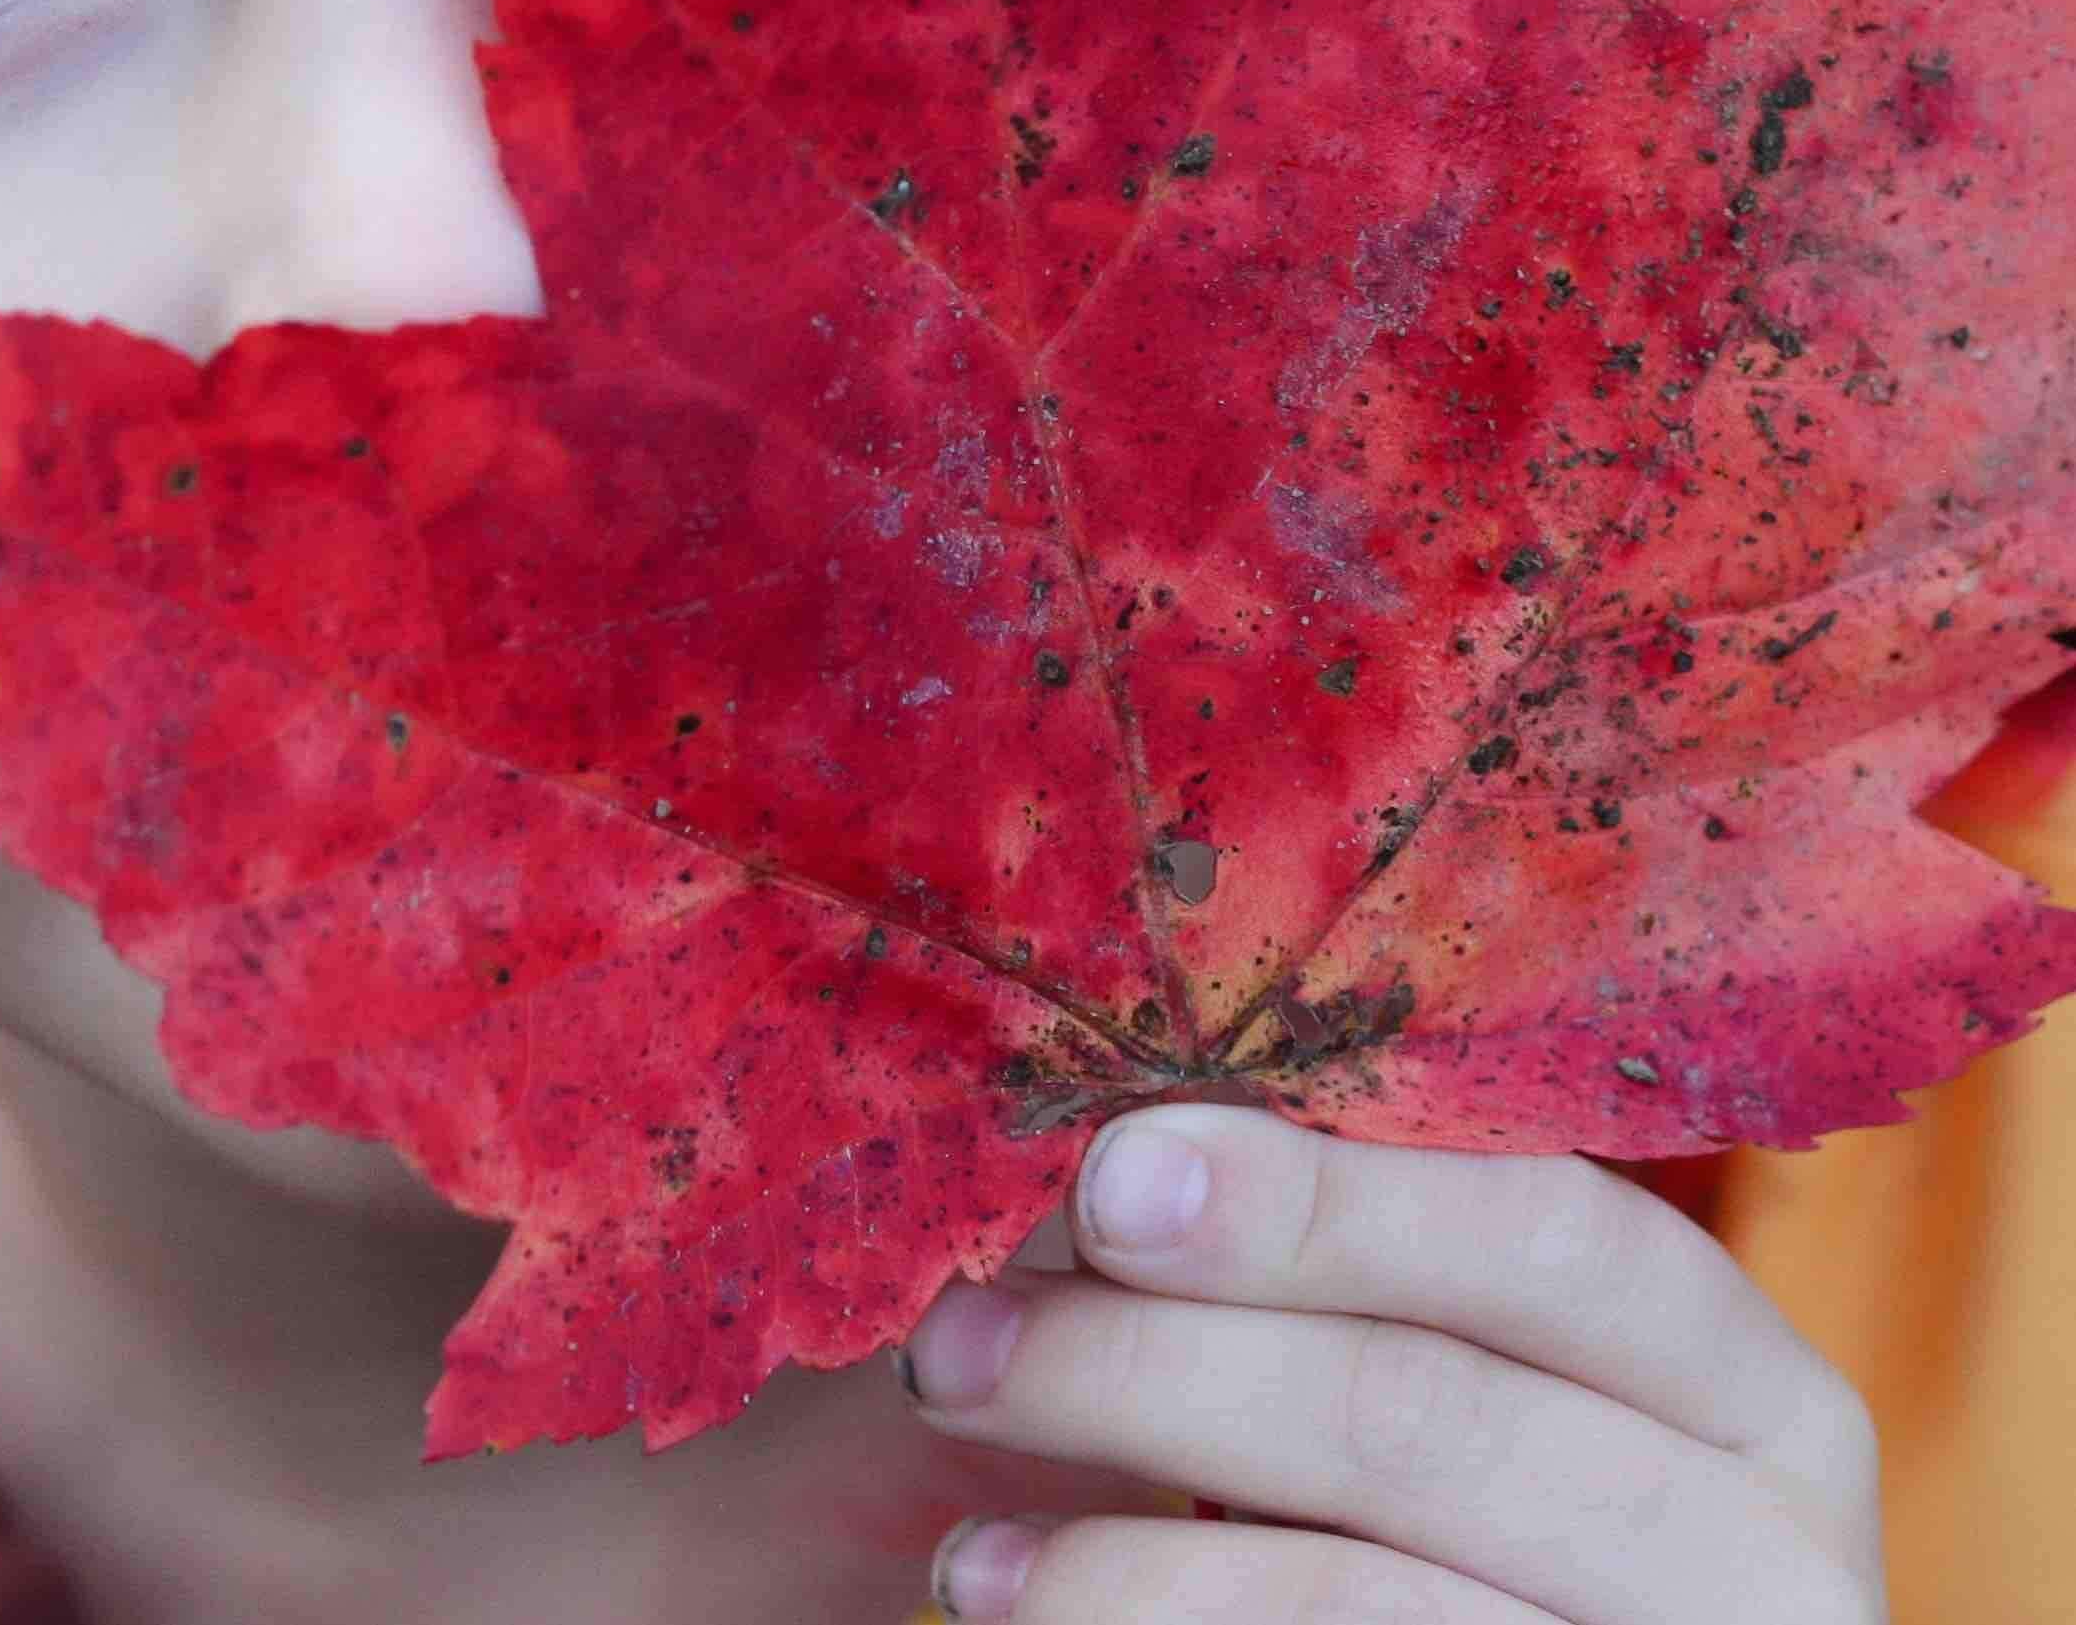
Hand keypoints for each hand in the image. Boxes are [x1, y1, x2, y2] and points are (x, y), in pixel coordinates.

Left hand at [899, 1107, 1886, 1624]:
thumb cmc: (1415, 1499)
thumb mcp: (1413, 1359)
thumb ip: (1318, 1250)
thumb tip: (1108, 1141)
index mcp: (1738, 1379)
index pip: (1556, 1233)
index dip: (1322, 1202)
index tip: (1107, 1178)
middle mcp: (1764, 1554)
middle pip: (1432, 1418)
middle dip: (1158, 1374)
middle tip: (955, 1353)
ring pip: (1370, 1604)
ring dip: (1126, 1568)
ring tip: (965, 1557)